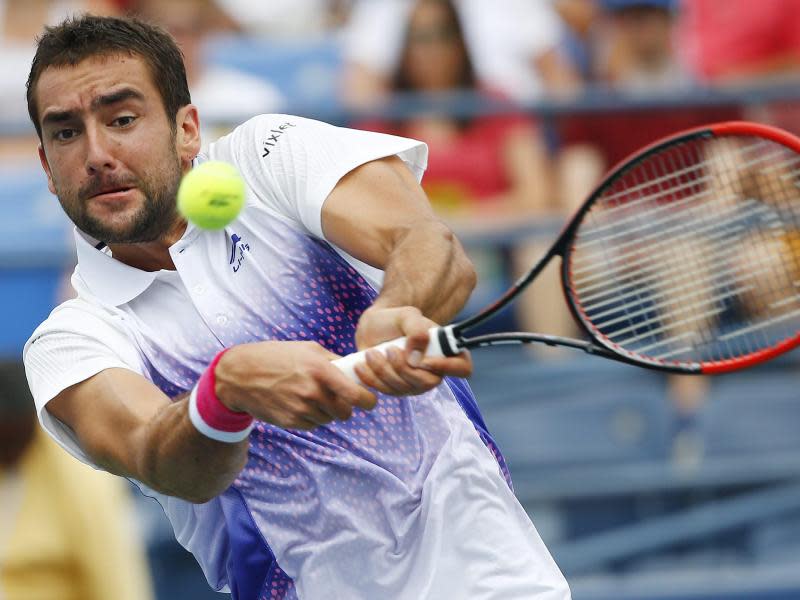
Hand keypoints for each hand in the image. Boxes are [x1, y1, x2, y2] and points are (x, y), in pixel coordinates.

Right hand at [214, 342, 376, 429]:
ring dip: (327, 412)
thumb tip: (356, 370)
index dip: (368, 401)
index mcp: (320, 370)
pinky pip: (313, 425)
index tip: (369, 400)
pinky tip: (300, 402)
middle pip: (345, 412)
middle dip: (346, 407)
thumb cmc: (277, 356)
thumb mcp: (307, 349)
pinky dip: (312, 417)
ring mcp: (300, 409)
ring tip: (312, 396)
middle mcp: (312, 392)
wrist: (241, 375)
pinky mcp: (290, 421)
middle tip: (338, 397)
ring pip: (329, 420)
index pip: (356, 395)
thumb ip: (334, 361)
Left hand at [353, 306, 471, 395]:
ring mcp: (415, 383)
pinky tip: (363, 365)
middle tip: (389, 349)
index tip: (425, 359)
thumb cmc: (395, 319)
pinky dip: (372, 378)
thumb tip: (417, 359)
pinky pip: (386, 391)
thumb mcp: (407, 315)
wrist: (373, 328)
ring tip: (372, 352)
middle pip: (428, 383)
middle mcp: (434, 371)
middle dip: (403, 368)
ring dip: (384, 370)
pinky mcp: (396, 389)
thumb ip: (417, 330)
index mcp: (445, 351)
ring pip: (404, 388)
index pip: (463, 367)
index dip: (448, 367)